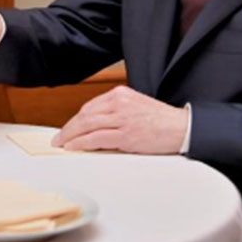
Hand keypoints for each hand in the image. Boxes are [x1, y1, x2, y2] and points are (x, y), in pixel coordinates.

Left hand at [53, 86, 187, 153]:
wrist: (183, 127)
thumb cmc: (161, 120)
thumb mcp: (135, 106)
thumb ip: (116, 112)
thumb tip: (94, 126)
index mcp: (120, 94)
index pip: (90, 106)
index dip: (75, 120)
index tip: (68, 128)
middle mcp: (119, 103)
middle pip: (85, 115)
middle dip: (68, 128)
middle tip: (58, 138)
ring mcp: (123, 118)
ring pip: (87, 125)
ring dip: (71, 136)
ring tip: (63, 144)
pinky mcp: (127, 134)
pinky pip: (97, 138)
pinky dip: (82, 143)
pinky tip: (75, 147)